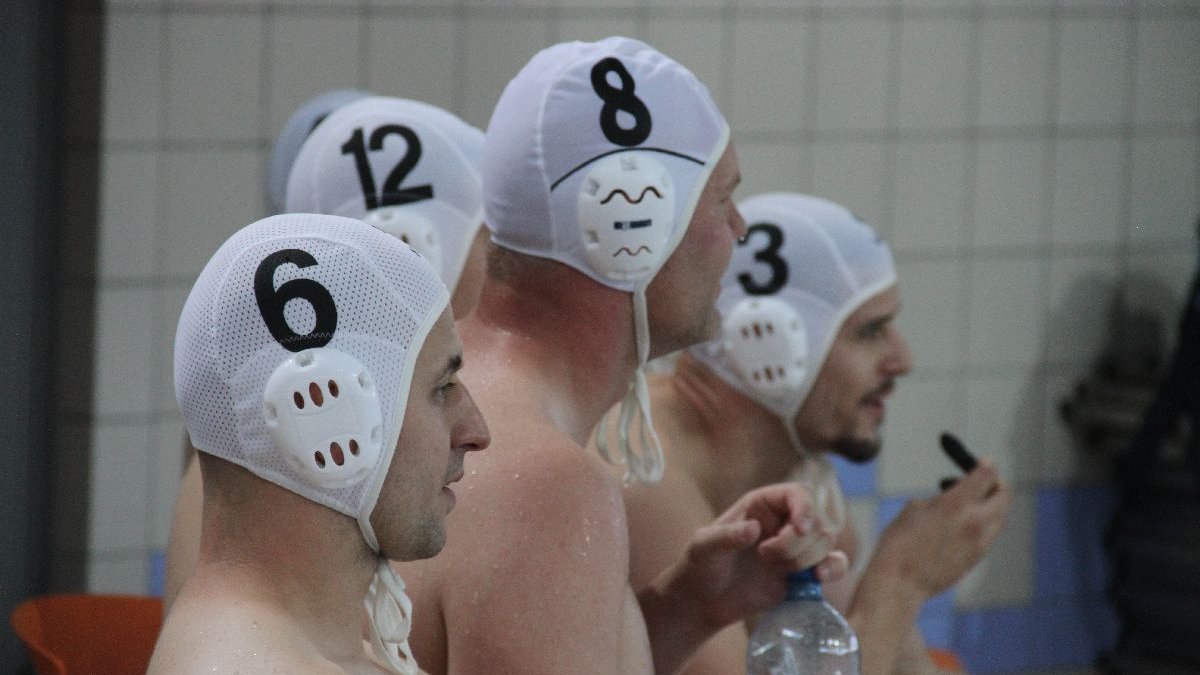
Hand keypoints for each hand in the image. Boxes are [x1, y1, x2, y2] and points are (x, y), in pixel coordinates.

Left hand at [658, 482, 848, 629]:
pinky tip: (819, 578)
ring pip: (826, 541)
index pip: (798, 493)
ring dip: (806, 558)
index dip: (805, 508)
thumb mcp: (702, 548)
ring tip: (776, 569)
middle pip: (816, 519)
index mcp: (762, 505)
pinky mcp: (804, 573)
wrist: (705, 601)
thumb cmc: (701, 566)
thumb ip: (724, 537)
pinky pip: (835, 563)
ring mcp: (796, 548)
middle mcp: (784, 522)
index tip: (797, 530)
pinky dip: (834, 568)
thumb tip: (753, 528)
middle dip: (797, 542)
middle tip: (765, 556)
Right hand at [872, 459, 1010, 599]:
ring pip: (999, 517)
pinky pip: (989, 535)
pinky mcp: (976, 558)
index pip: (986, 475)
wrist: (900, 583)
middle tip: (982, 482)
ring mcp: (979, 543)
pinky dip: (982, 524)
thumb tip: (953, 498)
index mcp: (956, 504)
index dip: (986, 465)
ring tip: (966, 505)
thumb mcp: (914, 509)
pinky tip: (961, 525)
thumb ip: (941, 498)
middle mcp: (975, 522)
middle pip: (1003, 496)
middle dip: (995, 484)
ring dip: (989, 505)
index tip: (983, 462)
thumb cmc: (898, 543)